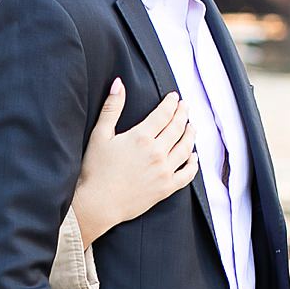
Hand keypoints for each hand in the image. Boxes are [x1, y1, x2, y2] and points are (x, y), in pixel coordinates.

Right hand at [71, 81, 197, 248]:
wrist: (97, 204)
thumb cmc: (95, 170)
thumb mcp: (100, 135)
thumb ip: (111, 108)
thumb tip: (119, 84)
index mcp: (142, 137)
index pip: (164, 114)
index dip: (171, 103)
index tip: (174, 97)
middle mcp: (157, 153)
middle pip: (178, 128)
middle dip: (183, 114)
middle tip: (185, 107)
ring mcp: (164, 171)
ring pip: (186, 148)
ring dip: (191, 135)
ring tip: (191, 127)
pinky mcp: (166, 188)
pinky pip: (187, 175)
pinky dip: (193, 164)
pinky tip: (194, 157)